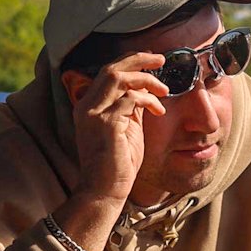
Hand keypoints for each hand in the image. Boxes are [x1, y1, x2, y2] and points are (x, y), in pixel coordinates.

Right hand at [71, 54, 166, 204]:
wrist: (104, 191)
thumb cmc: (117, 163)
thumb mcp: (125, 127)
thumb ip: (130, 107)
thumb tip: (146, 89)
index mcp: (88, 105)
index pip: (107, 72)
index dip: (130, 61)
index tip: (151, 60)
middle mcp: (87, 106)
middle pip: (111, 69)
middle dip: (138, 59)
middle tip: (160, 59)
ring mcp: (94, 114)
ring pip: (119, 78)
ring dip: (146, 79)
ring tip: (164, 89)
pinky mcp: (106, 125)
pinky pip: (130, 99)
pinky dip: (148, 100)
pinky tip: (159, 111)